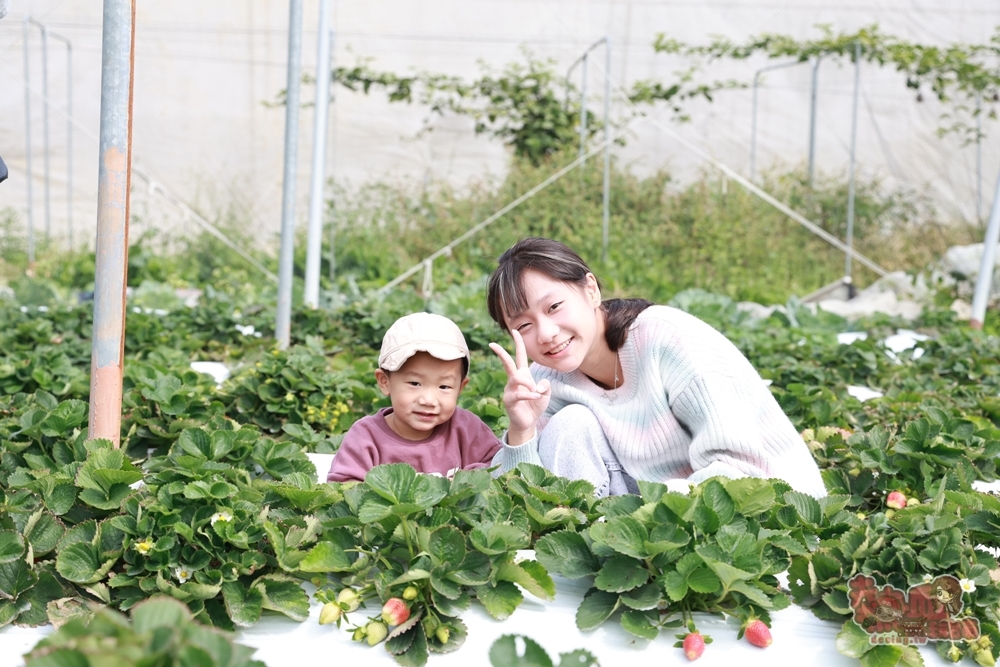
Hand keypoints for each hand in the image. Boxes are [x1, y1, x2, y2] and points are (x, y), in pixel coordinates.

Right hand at [489, 330, 549, 444]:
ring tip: (537, 393)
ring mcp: (510, 389)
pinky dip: (530, 395)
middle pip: (507, 363)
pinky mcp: (509, 400)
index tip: (514, 330)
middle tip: (492, 344)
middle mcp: (514, 380)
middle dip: (500, 353)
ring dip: (528, 384)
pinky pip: (520, 394)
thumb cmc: (535, 404)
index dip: (518, 343)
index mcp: (523, 374)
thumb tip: (539, 385)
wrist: (528, 422)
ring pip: (517, 378)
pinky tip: (536, 397)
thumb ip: (545, 385)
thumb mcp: (545, 393)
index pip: (520, 355)